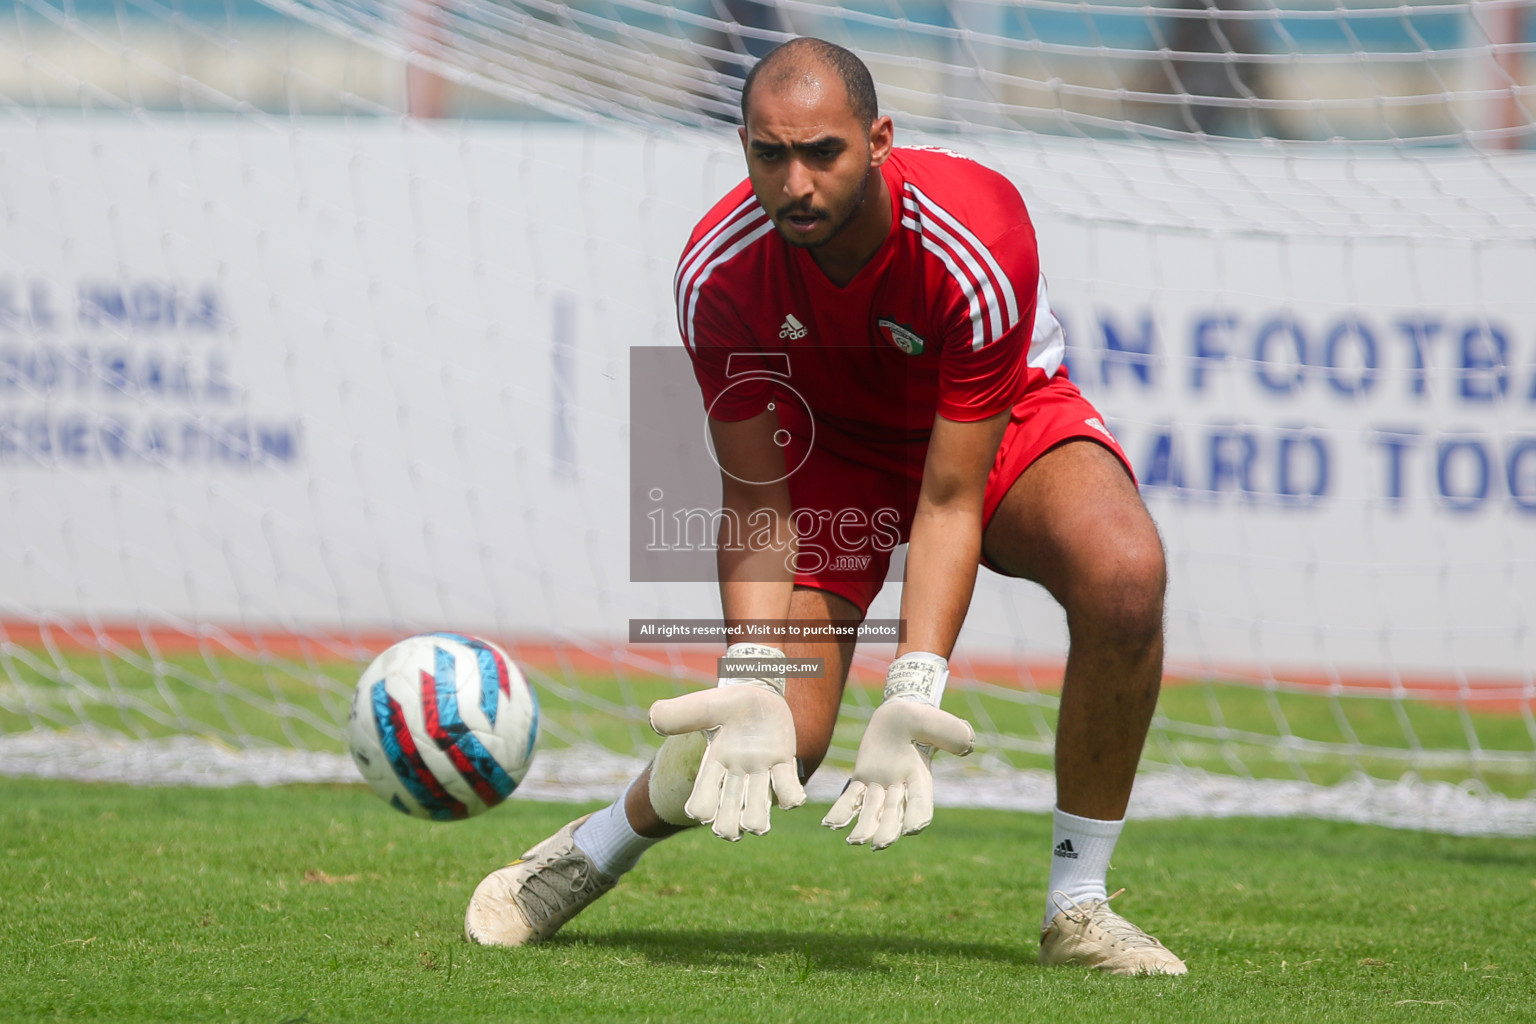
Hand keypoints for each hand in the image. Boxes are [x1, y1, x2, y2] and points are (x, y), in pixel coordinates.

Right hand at [648, 645, 805, 839]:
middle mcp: (735, 776)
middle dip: (728, 829)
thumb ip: (679, 714)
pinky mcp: (784, 764)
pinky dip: (790, 799)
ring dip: (757, 824)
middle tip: (737, 822)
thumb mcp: (703, 706)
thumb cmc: (726, 701)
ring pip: (756, 818)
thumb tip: (654, 721)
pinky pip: (789, 793)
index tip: (706, 804)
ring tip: (758, 819)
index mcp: (713, 766)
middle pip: (726, 823)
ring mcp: (760, 772)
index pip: (700, 805)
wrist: (756, 687)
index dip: (702, 811)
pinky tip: (788, 792)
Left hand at [822, 653, 973, 849]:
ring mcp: (880, 787)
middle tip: (878, 845)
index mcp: (920, 778)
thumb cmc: (917, 718)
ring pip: (872, 812)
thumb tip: (967, 746)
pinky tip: (829, 824)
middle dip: (887, 830)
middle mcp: (901, 788)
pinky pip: (850, 798)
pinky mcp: (862, 780)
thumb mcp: (931, 720)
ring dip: (864, 827)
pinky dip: (841, 812)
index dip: (918, 817)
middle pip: (895, 815)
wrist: (897, 716)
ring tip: (853, 842)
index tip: (912, 829)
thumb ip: (949, 732)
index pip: (921, 804)